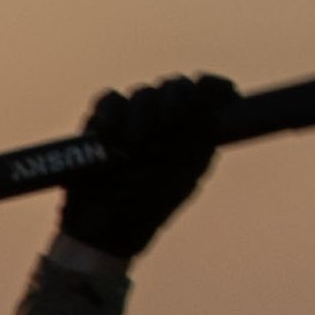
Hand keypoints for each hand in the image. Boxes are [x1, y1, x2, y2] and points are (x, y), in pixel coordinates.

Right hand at [57, 74, 235, 260]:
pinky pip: (110, 99)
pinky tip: (107, 133)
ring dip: (138, 115)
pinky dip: (109, 112)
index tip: (203, 90)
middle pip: (177, 86)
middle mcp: (169, 125)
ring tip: (130, 146)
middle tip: (163, 123)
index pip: (214, 93)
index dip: (212, 87)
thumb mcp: (184, 172)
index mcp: (196, 136)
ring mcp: (135, 122)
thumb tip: (213, 95)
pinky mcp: (104, 125)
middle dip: (170, 99)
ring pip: (143, 92)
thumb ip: (202, 132)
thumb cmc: (147, 208)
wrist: (101, 228)